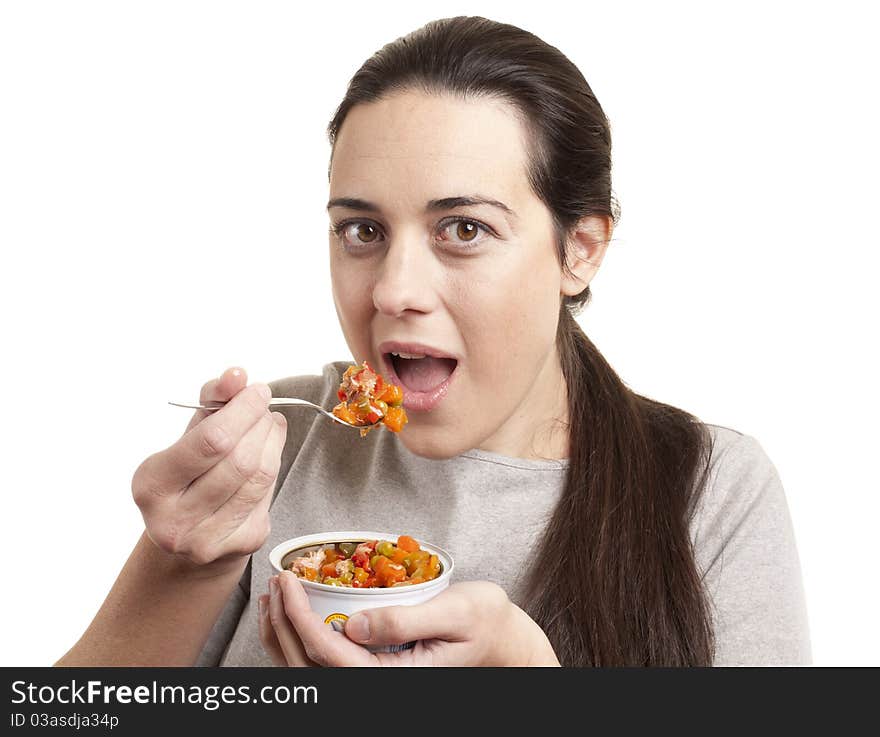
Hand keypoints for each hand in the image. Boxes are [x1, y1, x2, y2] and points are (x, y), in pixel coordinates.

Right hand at [131, 367, 286, 570]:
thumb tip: (236, 376)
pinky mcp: (241, 546)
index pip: (210, 442)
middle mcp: (174, 521)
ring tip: (270, 426)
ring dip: (274, 442)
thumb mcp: (190, 434)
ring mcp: (208, 541)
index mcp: (151, 486)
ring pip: (261, 478)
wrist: (188, 535)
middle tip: (265, 408)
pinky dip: (273, 469)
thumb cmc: (189, 473)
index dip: (242, 411)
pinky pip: (269, 496)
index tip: (259, 390)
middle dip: (261, 425)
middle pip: (241, 461)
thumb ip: (212, 400)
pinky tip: (266, 457)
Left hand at [258, 572, 559, 666]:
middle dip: (284, 624)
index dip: (299, 618)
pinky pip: (324, 667)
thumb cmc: (485, 622)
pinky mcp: (373, 673)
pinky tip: (292, 618)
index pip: (329, 654)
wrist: (502, 641)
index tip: (288, 582)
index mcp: (395, 677)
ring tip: (274, 597)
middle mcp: (379, 686)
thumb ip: (405, 620)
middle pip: (309, 668)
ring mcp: (374, 683)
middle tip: (277, 582)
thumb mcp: (455, 613)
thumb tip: (354, 625)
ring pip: (310, 673)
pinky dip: (298, 643)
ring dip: (283, 636)